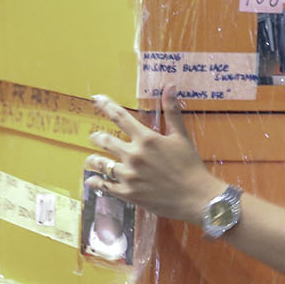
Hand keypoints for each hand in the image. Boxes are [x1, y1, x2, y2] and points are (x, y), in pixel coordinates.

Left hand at [88, 88, 222, 223]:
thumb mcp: (181, 136)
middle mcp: (134, 155)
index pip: (120, 117)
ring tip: (89, 160)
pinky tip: (91, 180)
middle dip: (97, 137)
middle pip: (105, 141)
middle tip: (94, 137)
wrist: (195, 197)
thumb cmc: (190, 165)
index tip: (96, 98)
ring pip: (101, 164)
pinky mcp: (128, 193)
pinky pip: (105, 186)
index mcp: (146, 139)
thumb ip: (172, 111)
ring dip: (93, 160)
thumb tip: (169, 86)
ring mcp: (129, 176)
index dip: (106, 105)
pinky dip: (95, 182)